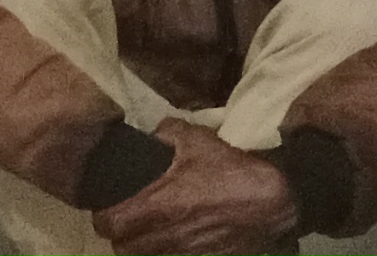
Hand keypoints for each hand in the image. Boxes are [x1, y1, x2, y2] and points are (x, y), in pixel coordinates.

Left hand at [90, 121, 299, 255]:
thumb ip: (165, 134)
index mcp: (156, 205)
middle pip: (122, 248)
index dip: (104, 215)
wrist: (272, 200)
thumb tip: (149, 135)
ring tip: (149, 233)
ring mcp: (183, 253)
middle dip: (122, 235)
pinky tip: (175, 242)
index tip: (110, 206)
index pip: (108, 224)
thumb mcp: (196, 138)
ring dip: (142, 248)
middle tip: (129, 220)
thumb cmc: (231, 167)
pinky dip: (168, 254)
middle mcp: (164, 236)